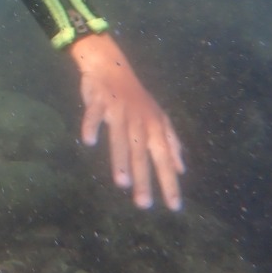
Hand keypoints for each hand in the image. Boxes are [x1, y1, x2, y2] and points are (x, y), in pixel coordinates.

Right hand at [68, 32, 184, 210]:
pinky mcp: (99, 99)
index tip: (174, 207)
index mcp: (154, 126)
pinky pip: (94, 114)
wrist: (112, 65)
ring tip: (122, 182)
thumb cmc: (135, 97)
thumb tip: (182, 168)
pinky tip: (89, 141)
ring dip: (120, 159)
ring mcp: (118, 109)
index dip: (169, 181)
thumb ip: (171, 142)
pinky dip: (91, 125)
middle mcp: (138, 119)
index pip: (164, 158)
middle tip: (144, 204)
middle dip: (144, 178)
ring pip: (120, 137)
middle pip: (141, 152)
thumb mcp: (159, 117)